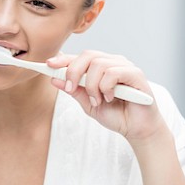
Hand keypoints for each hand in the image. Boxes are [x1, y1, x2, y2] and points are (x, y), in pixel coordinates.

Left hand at [47, 51, 165, 142]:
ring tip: (97, 100)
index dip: (63, 59)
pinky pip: (113, 72)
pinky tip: (109, 98)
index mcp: (100, 68)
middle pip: (87, 55)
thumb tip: (54, 79)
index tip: (48, 64)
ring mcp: (125, 67)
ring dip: (92, 86)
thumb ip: (74, 91)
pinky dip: (106, 87)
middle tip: (71, 88)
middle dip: (73, 72)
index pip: (79, 58)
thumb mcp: (88, 104)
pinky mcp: (136, 74)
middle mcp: (112, 63)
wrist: (136, 129)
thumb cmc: (115, 114)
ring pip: (98, 64)